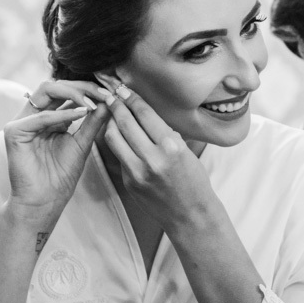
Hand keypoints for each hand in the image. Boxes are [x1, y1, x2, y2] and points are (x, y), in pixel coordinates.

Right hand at [4, 80, 111, 221]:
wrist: (45, 201)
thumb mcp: (83, 143)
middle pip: (56, 86)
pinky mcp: (14, 131)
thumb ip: (93, 122)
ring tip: (94, 102)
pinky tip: (81, 114)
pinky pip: (41, 116)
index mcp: (47, 117)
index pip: (65, 92)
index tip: (110, 94)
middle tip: (104, 93)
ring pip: (46, 91)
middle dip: (83, 86)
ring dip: (74, 94)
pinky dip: (62, 113)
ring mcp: (21, 122)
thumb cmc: (61, 176)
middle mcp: (33, 115)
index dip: (88, 89)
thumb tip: (108, 101)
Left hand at [100, 80, 214, 227]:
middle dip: (115, 104)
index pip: (145, 114)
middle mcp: (152, 159)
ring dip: (110, 121)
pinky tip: (119, 134)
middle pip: (125, 122)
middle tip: (110, 92)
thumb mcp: (185, 150)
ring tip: (110, 111)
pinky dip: (117, 142)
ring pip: (113, 138)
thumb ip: (164, 132)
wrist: (190, 215)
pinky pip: (118, 155)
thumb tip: (143, 112)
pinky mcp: (128, 182)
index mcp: (171, 147)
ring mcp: (137, 172)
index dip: (131, 98)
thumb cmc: (193, 181)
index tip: (123, 88)